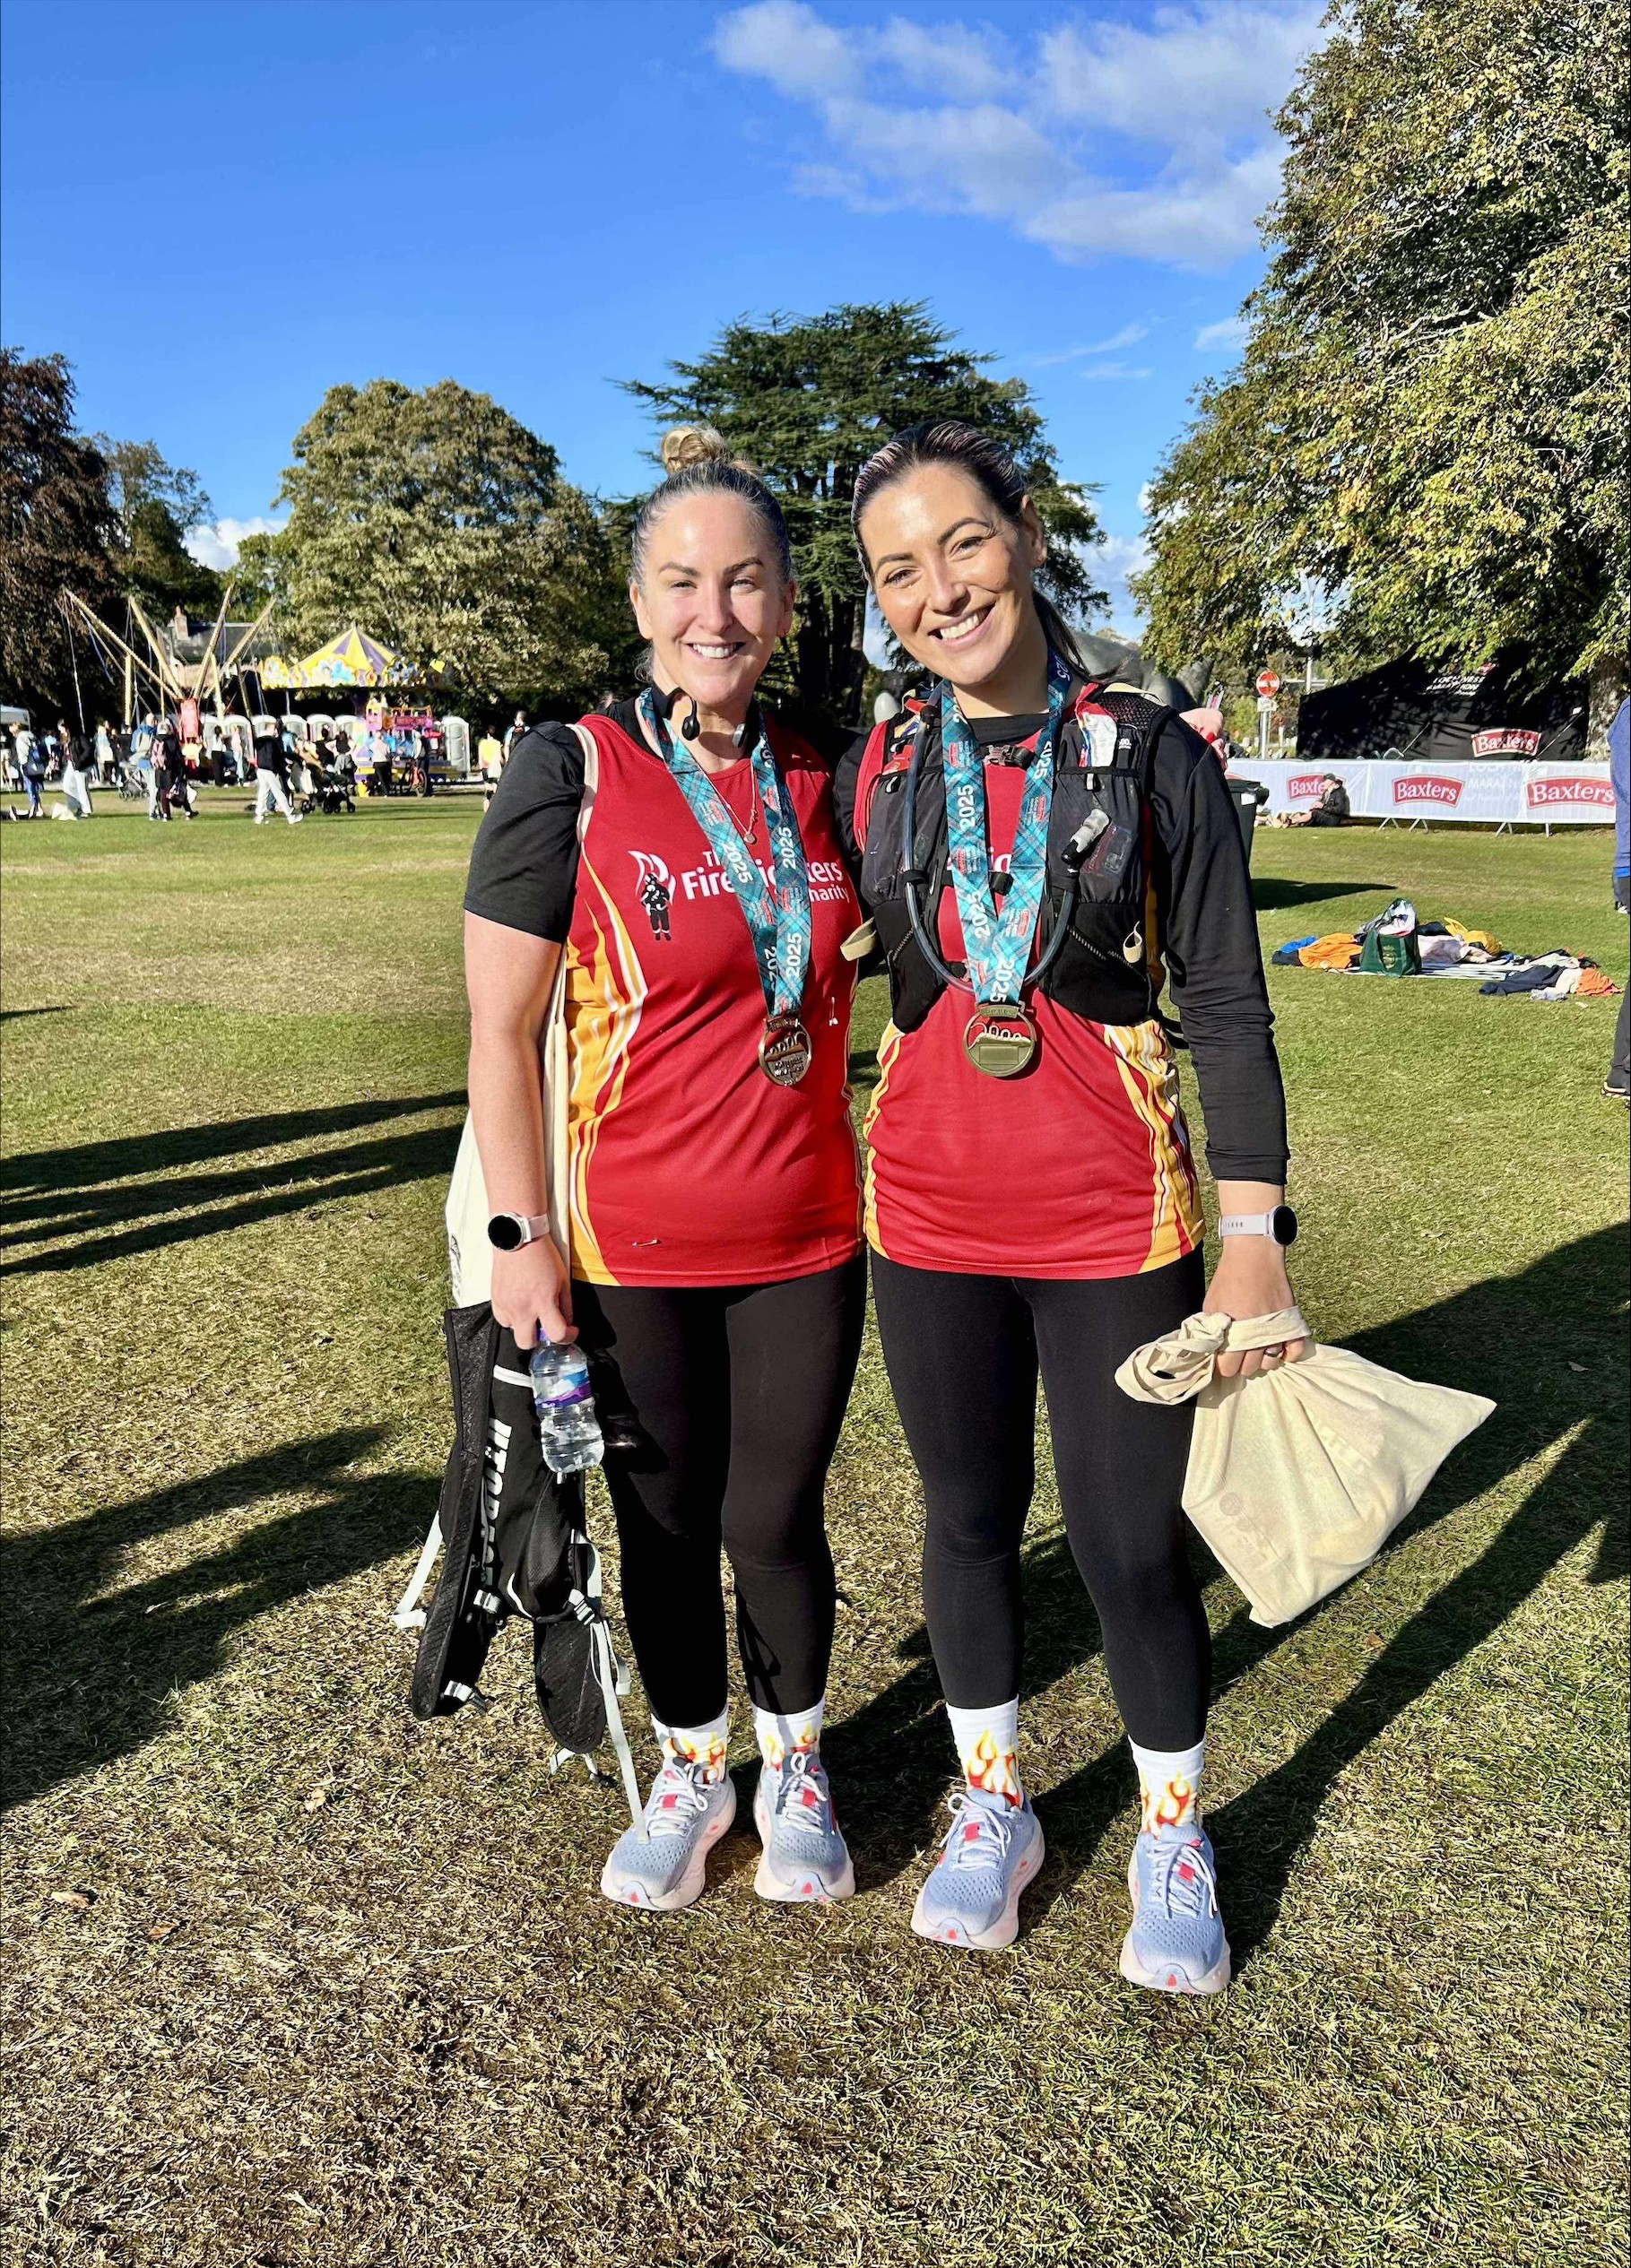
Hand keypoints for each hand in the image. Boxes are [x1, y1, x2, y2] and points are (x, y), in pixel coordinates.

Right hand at [491, 1236, 575, 1349]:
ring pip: (514, 1332)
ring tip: (531, 1311)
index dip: (568, 1337)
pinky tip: (519, 1305)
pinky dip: (512, 1317)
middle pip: (527, 1344)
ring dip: (524, 1326)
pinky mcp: (495, 1299)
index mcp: (543, 1302)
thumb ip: (566, 1304)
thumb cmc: (541, 1255)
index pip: (557, 1334)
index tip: (570, 1331)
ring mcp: (506, 1305)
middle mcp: (523, 1308)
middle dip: (539, 1339)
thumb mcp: (563, 1279)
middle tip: (546, 1326)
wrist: (519, 1239)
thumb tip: (567, 1320)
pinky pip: (502, 1319)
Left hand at [1203, 1238, 1310, 1377]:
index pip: (1228, 1367)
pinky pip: (1295, 1350)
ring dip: (1261, 1359)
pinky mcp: (1291, 1321)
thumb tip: (1211, 1349)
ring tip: (1256, 1348)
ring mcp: (1277, 1329)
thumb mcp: (1211, 1305)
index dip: (1223, 1363)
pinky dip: (1287, 1354)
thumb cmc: (1229, 1278)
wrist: (1254, 1255)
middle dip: (1240, 1363)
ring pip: (1270, 1363)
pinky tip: (1278, 1349)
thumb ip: (1210, 1330)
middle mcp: (1257, 1334)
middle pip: (1249, 1368)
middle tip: (1238, 1352)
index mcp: (1234, 1331)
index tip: (1223, 1357)